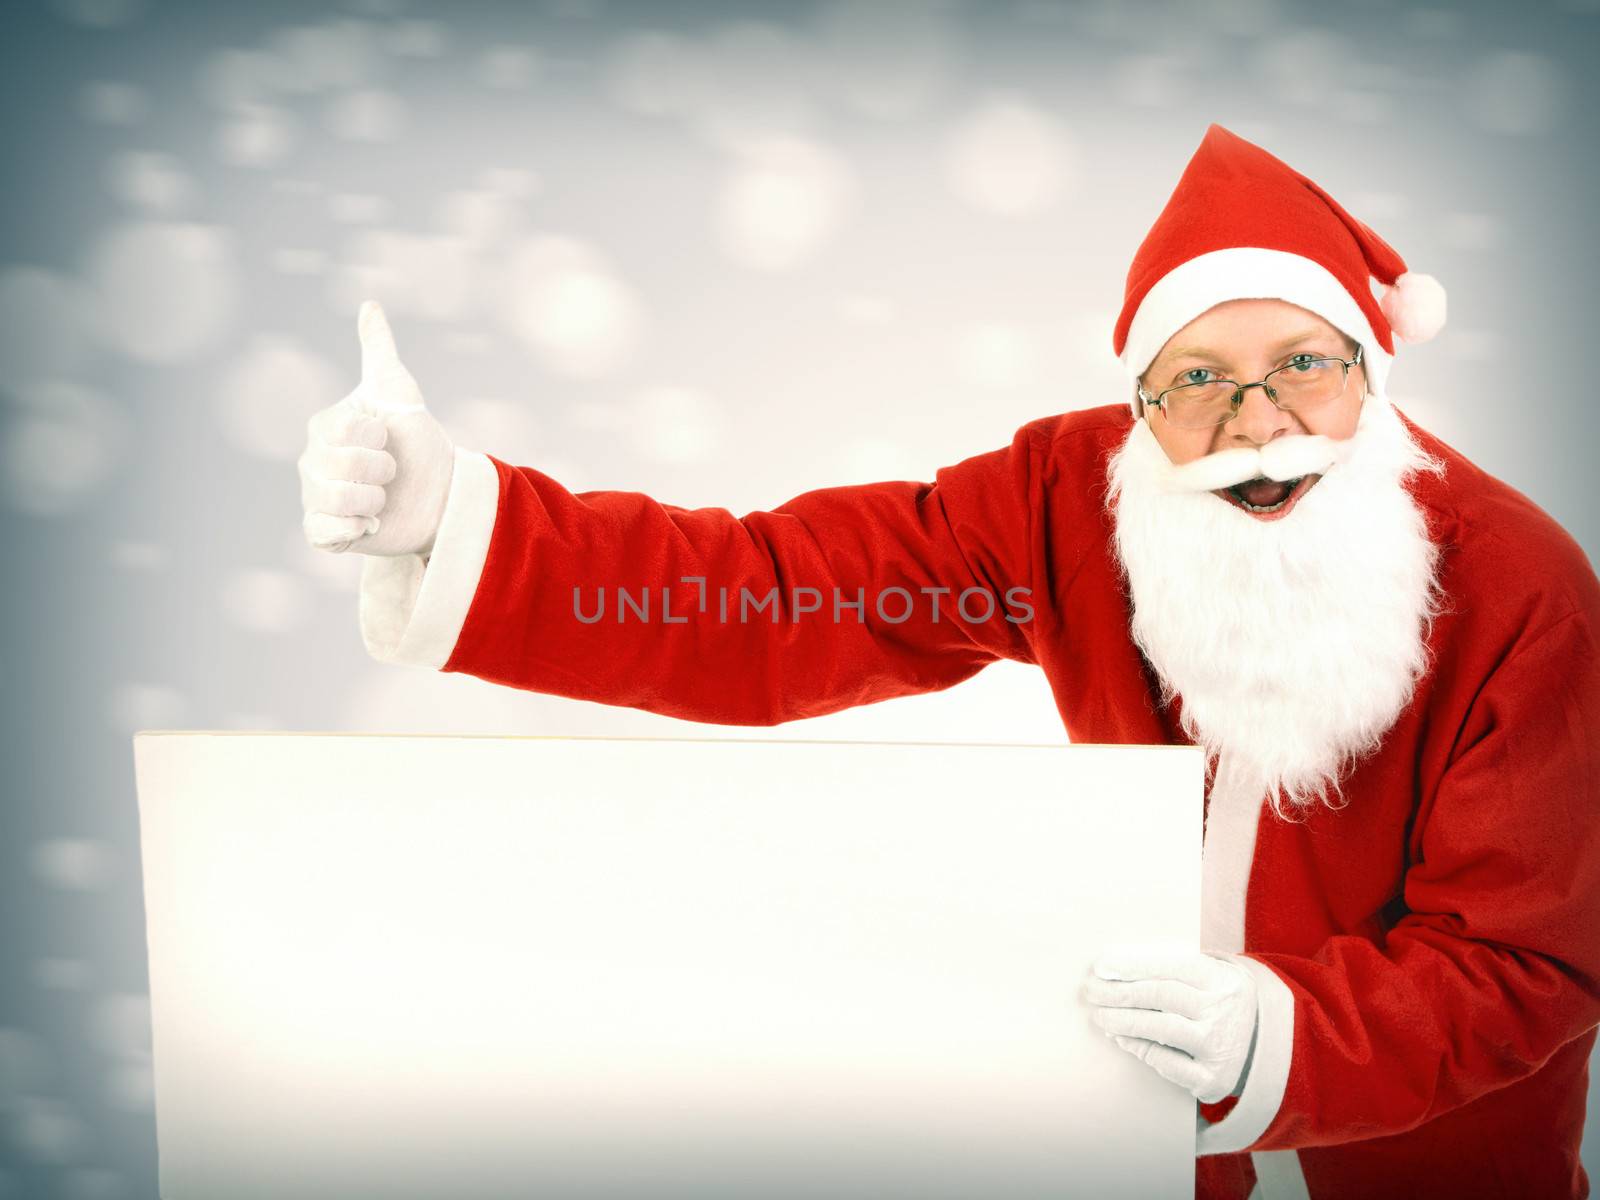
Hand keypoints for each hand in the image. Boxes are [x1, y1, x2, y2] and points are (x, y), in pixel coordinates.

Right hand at [299, 301, 454, 556]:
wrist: (442, 493)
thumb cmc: (417, 441)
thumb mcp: (398, 390)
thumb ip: (379, 349)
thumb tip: (369, 303)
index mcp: (324, 429)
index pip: (337, 431)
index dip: (373, 435)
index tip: (388, 437)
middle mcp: (312, 463)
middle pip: (335, 467)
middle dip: (378, 469)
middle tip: (392, 473)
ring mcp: (317, 498)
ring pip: (332, 500)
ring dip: (372, 500)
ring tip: (384, 499)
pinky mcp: (327, 533)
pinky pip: (323, 532)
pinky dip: (352, 529)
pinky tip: (371, 523)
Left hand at [1085, 946, 1257, 1103]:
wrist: (1261, 1046)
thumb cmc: (1217, 1001)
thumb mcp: (1210, 976)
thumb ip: (1173, 969)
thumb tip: (1115, 968)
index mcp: (1222, 979)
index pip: (1172, 965)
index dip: (1133, 964)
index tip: (1102, 965)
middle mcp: (1224, 1011)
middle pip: (1161, 996)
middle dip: (1119, 992)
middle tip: (1092, 990)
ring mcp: (1220, 1047)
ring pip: (1161, 1028)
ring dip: (1122, 1021)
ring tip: (1099, 1015)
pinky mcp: (1212, 1080)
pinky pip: (1167, 1063)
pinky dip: (1140, 1048)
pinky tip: (1120, 1038)